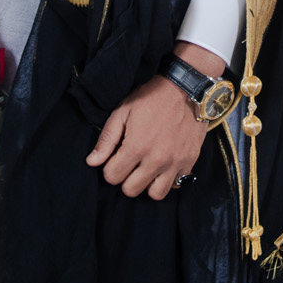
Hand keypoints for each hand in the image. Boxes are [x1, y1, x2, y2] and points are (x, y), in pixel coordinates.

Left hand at [85, 43, 222, 199]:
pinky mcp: (189, 161)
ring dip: (147, 184)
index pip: (112, 177)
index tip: (116, 158)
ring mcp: (175, 163)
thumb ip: (106, 139)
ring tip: (146, 169)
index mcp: (136, 147)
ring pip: (155, 194)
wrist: (185, 88)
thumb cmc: (151, 97)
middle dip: (126, 179)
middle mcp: (156, 160)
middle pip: (131, 190)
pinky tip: (163, 166)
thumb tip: (92, 162)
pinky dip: (168, 179)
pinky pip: (176, 184)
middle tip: (130, 164)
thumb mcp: (123, 112)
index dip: (110, 168)